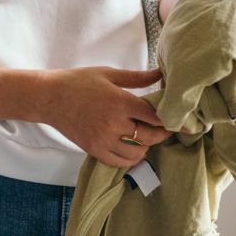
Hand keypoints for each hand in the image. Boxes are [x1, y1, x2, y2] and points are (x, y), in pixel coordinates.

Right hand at [39, 66, 170, 166]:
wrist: (49, 97)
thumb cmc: (78, 81)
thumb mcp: (108, 74)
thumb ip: (136, 78)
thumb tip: (160, 74)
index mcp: (119, 101)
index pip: (155, 116)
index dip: (173, 120)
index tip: (186, 124)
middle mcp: (113, 123)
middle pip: (150, 136)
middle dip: (161, 133)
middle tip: (164, 128)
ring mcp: (103, 139)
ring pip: (137, 152)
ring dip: (146, 146)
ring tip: (145, 136)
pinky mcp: (94, 150)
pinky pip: (120, 162)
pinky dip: (130, 158)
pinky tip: (131, 148)